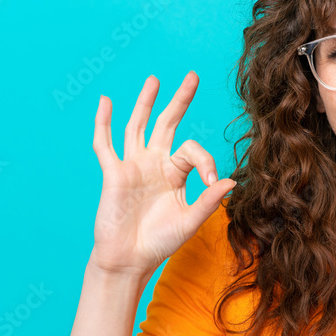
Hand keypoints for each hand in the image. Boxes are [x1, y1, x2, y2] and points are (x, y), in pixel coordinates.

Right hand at [90, 71, 235, 276]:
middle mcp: (155, 164)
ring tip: (154, 79)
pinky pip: (105, 144)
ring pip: (138, 126)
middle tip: (192, 75)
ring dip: (145, 102)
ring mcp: (133, 166)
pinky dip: (103, 123)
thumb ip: (209, 200)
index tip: (213, 183)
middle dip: (179, 100)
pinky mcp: (113, 174)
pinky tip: (105, 101)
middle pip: (167, 124)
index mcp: (176, 174)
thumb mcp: (190, 221)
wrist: (130, 260)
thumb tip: (232, 181)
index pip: (193, 150)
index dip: (207, 161)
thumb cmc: (159, 243)